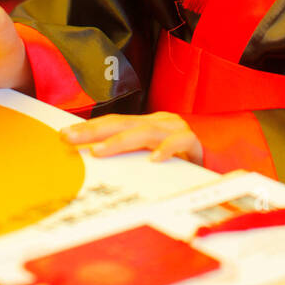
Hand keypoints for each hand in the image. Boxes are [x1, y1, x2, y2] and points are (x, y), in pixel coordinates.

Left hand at [60, 112, 203, 163]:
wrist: (220, 154)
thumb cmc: (179, 160)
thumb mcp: (150, 155)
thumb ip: (129, 155)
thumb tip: (93, 162)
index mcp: (146, 123)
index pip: (113, 123)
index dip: (89, 128)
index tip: (64, 135)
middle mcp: (158, 122)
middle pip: (122, 123)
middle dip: (93, 131)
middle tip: (69, 139)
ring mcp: (175, 129)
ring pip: (145, 132)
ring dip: (120, 141)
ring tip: (99, 151)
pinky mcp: (193, 141)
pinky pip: (179, 142)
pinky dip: (167, 150)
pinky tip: (153, 161)